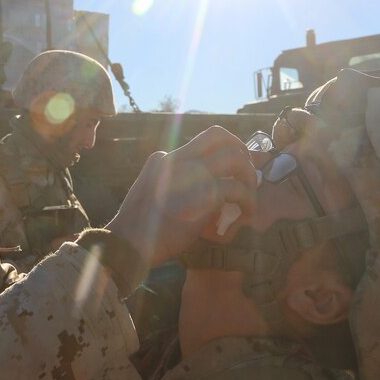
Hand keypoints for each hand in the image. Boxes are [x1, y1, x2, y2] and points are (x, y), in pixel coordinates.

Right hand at [107, 126, 256, 266]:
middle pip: (219, 135)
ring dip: (249, 175)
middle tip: (245, 173)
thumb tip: (200, 191)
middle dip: (240, 150)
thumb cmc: (138, 228)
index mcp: (163, 158)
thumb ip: (171, 184)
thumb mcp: (150, 195)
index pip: (199, 143)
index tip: (229, 171)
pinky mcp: (204, 194)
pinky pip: (237, 189)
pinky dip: (248, 201)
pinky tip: (247, 213)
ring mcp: (191, 173)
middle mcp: (178, 159)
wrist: (129, 244)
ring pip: (235, 158)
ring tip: (249, 196)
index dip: (221, 153)